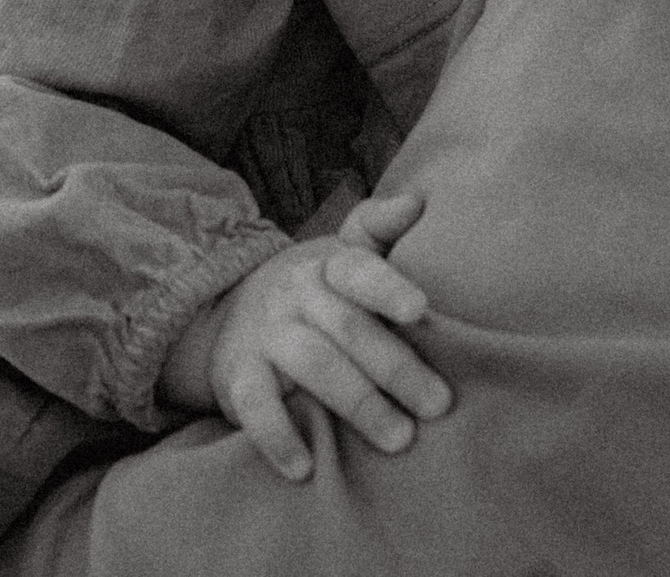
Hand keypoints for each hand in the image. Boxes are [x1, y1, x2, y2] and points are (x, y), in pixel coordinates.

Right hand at [161, 202, 450, 481]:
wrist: (231, 312)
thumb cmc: (316, 290)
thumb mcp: (343, 253)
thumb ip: (380, 230)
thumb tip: (420, 202)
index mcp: (328, 266)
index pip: (359, 270)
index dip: (388, 288)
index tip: (420, 311)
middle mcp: (296, 296)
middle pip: (347, 328)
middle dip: (395, 366)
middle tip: (438, 405)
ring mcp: (266, 337)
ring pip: (311, 365)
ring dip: (357, 403)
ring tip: (399, 439)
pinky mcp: (239, 378)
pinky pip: (255, 407)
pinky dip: (277, 437)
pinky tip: (305, 467)